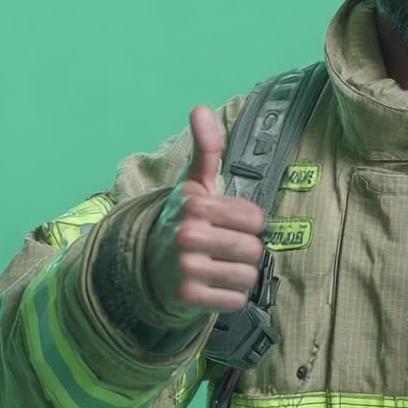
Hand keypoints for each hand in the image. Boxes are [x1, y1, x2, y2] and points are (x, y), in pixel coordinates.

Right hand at [147, 105, 266, 316]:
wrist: (151, 265)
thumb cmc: (185, 219)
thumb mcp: (195, 183)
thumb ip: (206, 148)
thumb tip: (199, 107)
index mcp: (194, 204)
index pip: (256, 218)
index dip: (250, 222)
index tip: (230, 222)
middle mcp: (186, 235)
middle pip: (254, 249)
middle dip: (246, 250)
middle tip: (225, 248)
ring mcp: (184, 268)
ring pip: (248, 276)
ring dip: (240, 274)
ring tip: (218, 266)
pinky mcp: (187, 298)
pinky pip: (235, 300)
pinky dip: (230, 296)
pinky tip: (212, 285)